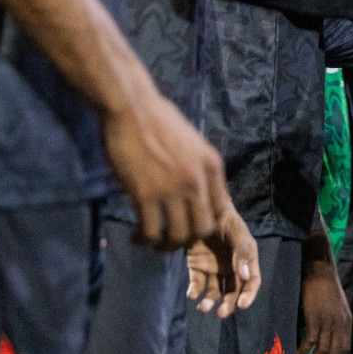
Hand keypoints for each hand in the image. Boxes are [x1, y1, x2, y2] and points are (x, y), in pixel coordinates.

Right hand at [102, 85, 229, 248]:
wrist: (131, 108)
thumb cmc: (158, 120)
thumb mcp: (192, 143)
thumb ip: (199, 168)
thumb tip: (200, 193)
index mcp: (212, 165)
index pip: (221, 209)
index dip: (205, 223)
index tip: (189, 225)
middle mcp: (198, 180)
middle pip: (203, 229)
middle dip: (187, 240)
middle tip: (171, 240)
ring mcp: (172, 189)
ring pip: (178, 236)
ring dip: (165, 245)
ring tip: (152, 242)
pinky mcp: (146, 194)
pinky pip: (151, 231)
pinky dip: (143, 239)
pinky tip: (136, 236)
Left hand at [185, 205, 259, 318]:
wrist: (202, 208)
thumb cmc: (225, 219)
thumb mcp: (237, 232)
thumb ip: (242, 253)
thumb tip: (245, 277)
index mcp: (246, 259)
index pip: (252, 281)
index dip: (249, 295)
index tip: (242, 304)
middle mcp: (231, 267)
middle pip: (233, 291)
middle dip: (228, 304)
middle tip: (221, 313)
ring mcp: (213, 268)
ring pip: (214, 292)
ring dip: (210, 302)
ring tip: (203, 306)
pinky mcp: (196, 267)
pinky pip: (196, 284)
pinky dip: (194, 292)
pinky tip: (192, 294)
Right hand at [299, 247, 350, 353]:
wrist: (320, 271)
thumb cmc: (326, 287)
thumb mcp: (338, 306)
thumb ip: (337, 322)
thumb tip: (330, 338)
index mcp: (347, 321)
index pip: (344, 348)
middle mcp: (340, 324)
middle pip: (333, 353)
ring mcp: (328, 321)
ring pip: (322, 350)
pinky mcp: (315, 318)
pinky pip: (309, 341)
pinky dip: (303, 351)